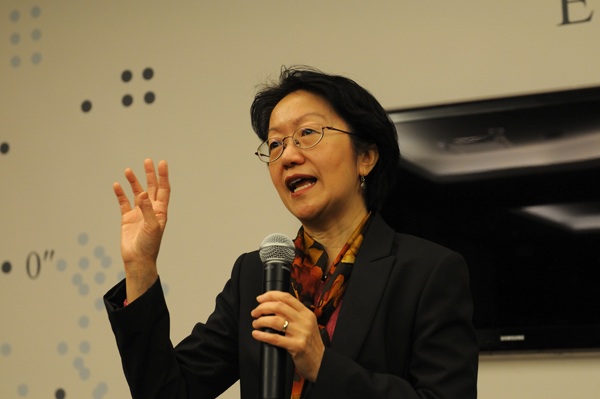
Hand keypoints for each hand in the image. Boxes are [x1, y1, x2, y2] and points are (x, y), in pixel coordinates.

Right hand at [113, 159, 169, 301]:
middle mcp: (151, 210)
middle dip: (150, 174)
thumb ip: (148, 209)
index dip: (163, 176)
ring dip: (133, 182)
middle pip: (152, 188)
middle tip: (147, 161)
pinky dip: (120, 194)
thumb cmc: (149, 245)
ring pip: (136, 193)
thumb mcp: (152, 226)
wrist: (138, 260)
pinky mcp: (127, 218)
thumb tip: (144, 193)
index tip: (162, 163)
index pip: (164, 189)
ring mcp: (139, 213)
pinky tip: (117, 185)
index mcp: (161, 211)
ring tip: (128, 170)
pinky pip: (123, 203)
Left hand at [251, 291, 324, 381]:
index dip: (271, 295)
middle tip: (255, 313)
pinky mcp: (296, 346)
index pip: (287, 297)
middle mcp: (304, 321)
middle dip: (262, 308)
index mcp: (306, 313)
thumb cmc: (310, 343)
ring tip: (256, 324)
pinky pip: (275, 338)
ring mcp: (301, 333)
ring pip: (275, 321)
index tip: (260, 298)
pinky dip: (262, 335)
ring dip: (261, 321)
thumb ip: (295, 314)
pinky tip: (256, 334)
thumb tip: (274, 306)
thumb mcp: (307, 324)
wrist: (320, 361)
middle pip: (279, 306)